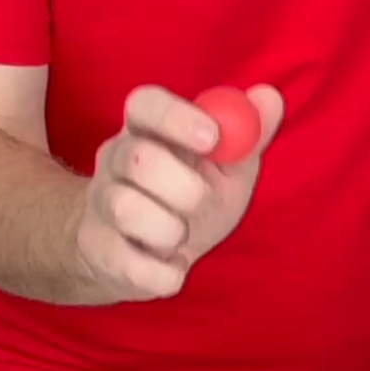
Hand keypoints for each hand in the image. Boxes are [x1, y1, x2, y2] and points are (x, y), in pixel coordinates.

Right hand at [72, 84, 283, 303]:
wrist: (138, 255)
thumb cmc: (188, 200)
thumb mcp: (226, 167)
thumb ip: (249, 134)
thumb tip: (269, 97)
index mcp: (146, 130)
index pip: (146, 104)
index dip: (176, 116)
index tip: (213, 137)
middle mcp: (115, 160)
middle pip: (137, 157)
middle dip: (182, 186)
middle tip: (202, 200)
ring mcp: (101, 205)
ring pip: (127, 209)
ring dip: (170, 230)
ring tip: (180, 236)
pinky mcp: (99, 251)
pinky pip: (131, 264)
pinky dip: (164, 273)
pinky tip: (172, 267)